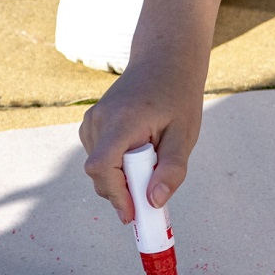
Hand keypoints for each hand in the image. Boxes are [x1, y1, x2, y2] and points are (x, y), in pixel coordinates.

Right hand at [79, 55, 204, 223]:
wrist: (162, 61)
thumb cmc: (176, 96)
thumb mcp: (184, 135)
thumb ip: (171, 170)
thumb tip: (154, 202)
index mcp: (122, 121)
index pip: (102, 166)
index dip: (115, 195)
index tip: (133, 213)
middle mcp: (99, 120)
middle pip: (99, 174)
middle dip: (122, 192)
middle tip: (151, 192)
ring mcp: (91, 121)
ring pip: (99, 170)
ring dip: (121, 178)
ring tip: (149, 160)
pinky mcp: (90, 124)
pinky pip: (100, 158)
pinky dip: (116, 167)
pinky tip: (137, 153)